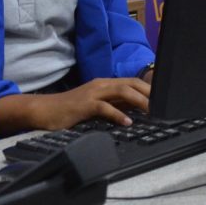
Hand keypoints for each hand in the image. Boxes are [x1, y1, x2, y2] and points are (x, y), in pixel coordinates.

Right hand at [0, 76, 152, 135]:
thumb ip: (112, 105)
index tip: (162, 97)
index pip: (131, 82)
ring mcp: (93, 93)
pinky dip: (118, 114)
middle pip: (131, 83)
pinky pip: (105, 107)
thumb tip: (133, 110)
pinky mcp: (84, 105)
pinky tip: (127, 122)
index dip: (148, 88)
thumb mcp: (95, 105)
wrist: (43, 110)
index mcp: (104, 84)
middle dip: (148, 92)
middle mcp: (101, 84)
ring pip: (122, 91)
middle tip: (162, 104)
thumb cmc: (69, 110)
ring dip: (139, 100)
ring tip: (151, 111)